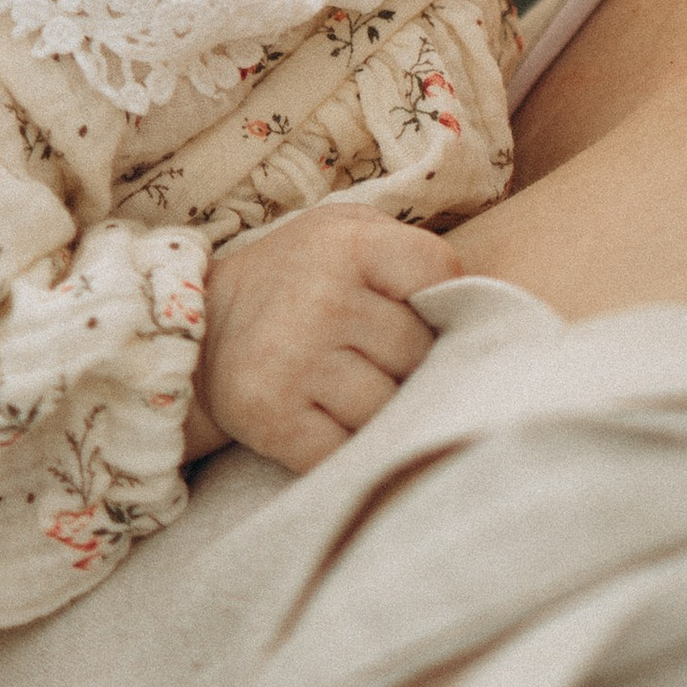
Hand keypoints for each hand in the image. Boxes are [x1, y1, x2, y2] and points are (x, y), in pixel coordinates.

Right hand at [188, 207, 461, 474]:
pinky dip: (347, 450)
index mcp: (346, 244)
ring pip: (389, 409)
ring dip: (378, 410)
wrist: (201, 333)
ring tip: (344, 389)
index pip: (440, 275)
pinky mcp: (273, 418)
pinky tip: (325, 423)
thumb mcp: (343, 234)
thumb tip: (485, 313)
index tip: (411, 310)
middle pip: (419, 353)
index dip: (438, 301)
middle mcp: (321, 299)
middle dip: (407, 363)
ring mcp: (295, 361)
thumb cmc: (298, 282)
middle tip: (372, 356)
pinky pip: (349, 452)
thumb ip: (409, 253)